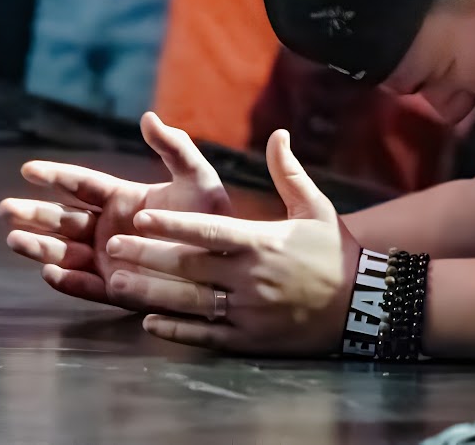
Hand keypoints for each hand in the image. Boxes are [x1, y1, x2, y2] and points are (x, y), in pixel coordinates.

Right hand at [0, 112, 233, 307]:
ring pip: (66, 252)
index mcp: (123, 198)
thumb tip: (148, 116)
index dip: (55, 176)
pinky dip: (67, 282)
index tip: (28, 170)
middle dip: (35, 214)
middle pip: (63, 220)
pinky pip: (86, 287)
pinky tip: (50, 272)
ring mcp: (110, 260)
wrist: (228, 260)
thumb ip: (174, 147)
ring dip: (40, 246)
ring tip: (14, 238)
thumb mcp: (197, 178)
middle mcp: (109, 228)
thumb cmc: (212, 216)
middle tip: (6, 208)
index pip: (81, 185)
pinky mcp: (118, 289)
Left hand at [106, 130, 359, 354]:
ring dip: (151, 293)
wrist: (360, 305)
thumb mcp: (315, 207)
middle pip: (189, 267)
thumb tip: (278, 134)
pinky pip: (205, 335)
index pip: (209, 232)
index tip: (140, 217)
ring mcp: (249, 312)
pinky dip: (175, 331)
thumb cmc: (334, 251)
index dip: (172, 225)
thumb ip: (289, 172)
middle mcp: (251, 278)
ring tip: (118, 283)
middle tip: (113, 248)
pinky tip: (149, 323)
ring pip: (190, 302)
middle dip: (148, 256)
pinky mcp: (250, 340)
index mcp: (263, 242)